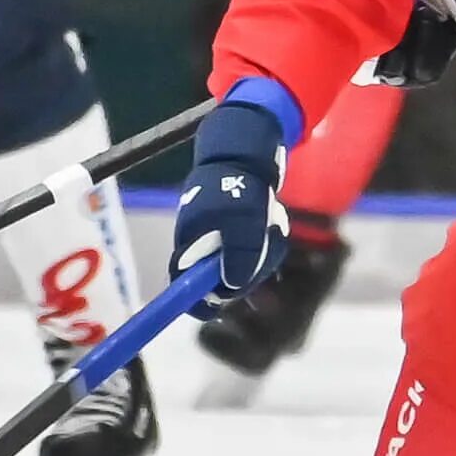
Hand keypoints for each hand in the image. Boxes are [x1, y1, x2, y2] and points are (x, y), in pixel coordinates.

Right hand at [171, 100, 291, 312]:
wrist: (248, 148)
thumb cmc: (240, 184)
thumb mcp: (244, 223)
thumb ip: (238, 257)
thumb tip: (230, 289)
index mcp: (190, 242)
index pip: (183, 283)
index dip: (197, 301)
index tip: (219, 307)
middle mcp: (200, 242)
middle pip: (218, 278)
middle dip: (244, 271)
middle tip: (264, 251)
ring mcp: (218, 235)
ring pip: (240, 262)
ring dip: (259, 254)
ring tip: (270, 228)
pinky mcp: (236, 228)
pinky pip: (251, 247)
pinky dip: (263, 240)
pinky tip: (271, 225)